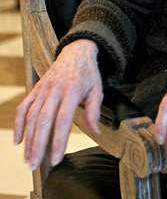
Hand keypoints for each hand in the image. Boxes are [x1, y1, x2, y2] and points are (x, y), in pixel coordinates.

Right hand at [14, 39, 102, 169]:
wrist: (76, 51)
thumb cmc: (88, 73)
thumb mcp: (97, 89)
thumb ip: (94, 111)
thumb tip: (95, 132)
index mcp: (72, 90)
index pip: (63, 120)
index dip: (58, 141)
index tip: (56, 159)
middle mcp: (55, 89)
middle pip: (43, 121)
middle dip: (38, 145)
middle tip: (35, 164)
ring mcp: (43, 88)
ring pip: (32, 116)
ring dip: (28, 139)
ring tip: (28, 157)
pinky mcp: (36, 88)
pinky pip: (24, 107)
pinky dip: (19, 124)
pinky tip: (18, 140)